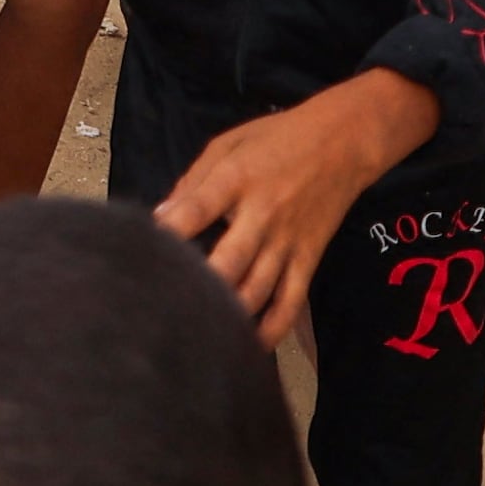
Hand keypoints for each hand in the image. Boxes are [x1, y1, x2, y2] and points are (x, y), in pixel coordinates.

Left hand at [152, 73, 437, 342]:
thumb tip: (161, 216)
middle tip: (167, 309)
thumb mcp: (228, 144)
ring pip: (256, 291)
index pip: (197, 209)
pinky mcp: (308, 260)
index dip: (169, 231)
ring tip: (200, 333)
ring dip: (229, 316)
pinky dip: (271, 329)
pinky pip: (289, 302)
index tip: (142, 253)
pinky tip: (250, 346)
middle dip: (198, 288)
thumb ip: (194, 181)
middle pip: (228, 262)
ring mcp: (287, 242)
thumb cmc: (277, 139)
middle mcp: (262, 215)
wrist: (342, 142)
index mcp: (237, 180)